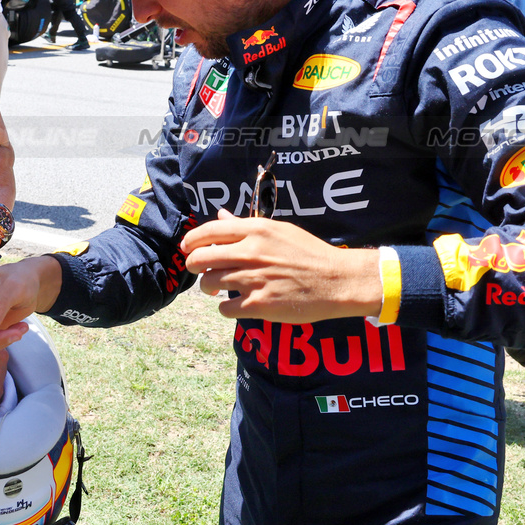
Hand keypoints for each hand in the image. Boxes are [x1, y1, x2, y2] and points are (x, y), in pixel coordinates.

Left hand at [182, 210, 382, 322]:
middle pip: (200, 258)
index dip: (191, 241)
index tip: (188, 248)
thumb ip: (245, 226)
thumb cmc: (309, 253)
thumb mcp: (278, 230)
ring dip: (209, 287)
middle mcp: (250, 252)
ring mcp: (253, 279)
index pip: (208, 231)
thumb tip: (221, 216)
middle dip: (195, 265)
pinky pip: (224, 308)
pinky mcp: (259, 304)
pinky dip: (225, 308)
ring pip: (209, 283)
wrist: (336, 280)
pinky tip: (235, 304)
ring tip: (218, 287)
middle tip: (201, 270)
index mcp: (255, 230)